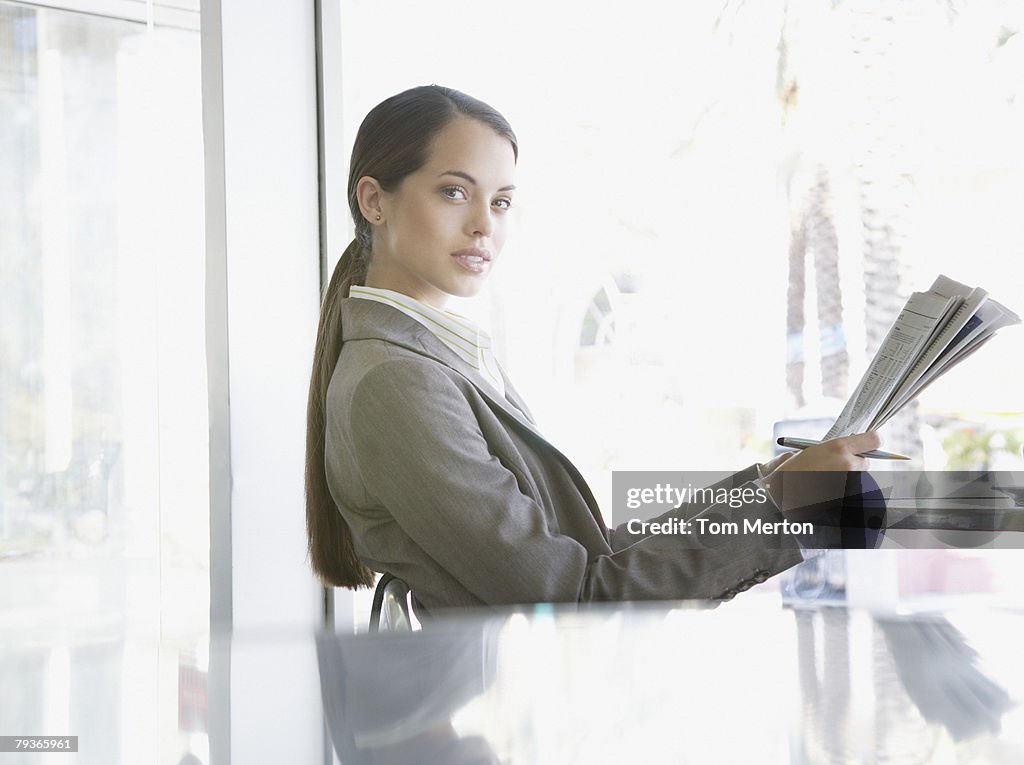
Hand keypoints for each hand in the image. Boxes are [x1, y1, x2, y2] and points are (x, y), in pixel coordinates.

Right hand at [764, 432, 881, 516]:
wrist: (782, 491)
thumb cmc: (793, 469)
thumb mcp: (814, 449)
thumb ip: (835, 448)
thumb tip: (851, 448)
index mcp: (839, 447)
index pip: (874, 440)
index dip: (872, 441)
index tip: (867, 442)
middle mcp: (847, 463)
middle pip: (865, 460)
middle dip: (855, 461)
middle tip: (837, 463)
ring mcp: (848, 480)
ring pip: (858, 475)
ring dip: (848, 475)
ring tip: (827, 477)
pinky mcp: (846, 494)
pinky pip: (850, 487)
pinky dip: (843, 487)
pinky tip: (827, 486)